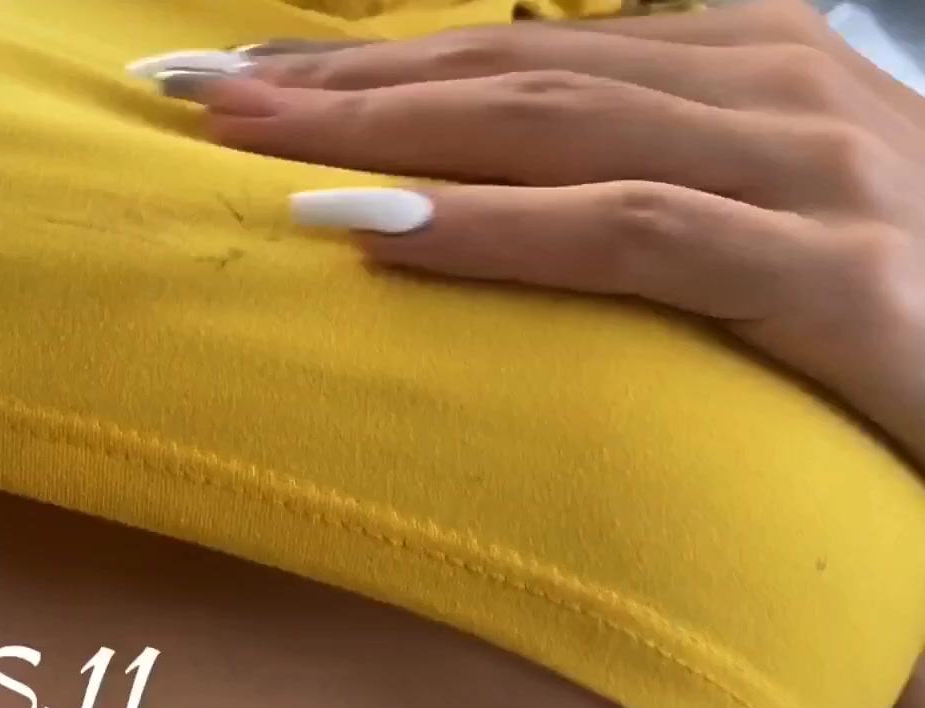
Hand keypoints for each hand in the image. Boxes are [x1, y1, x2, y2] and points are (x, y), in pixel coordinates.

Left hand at [176, 0, 924, 465]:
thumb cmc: (876, 320)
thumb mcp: (756, 216)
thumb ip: (643, 175)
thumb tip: (472, 179)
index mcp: (751, 62)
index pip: (524, 43)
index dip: (370, 58)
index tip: (237, 79)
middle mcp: (778, 89)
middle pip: (516, 67)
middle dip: (343, 80)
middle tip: (195, 98)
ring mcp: (811, 173)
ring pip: (559, 126)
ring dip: (387, 132)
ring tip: (249, 152)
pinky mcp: (835, 276)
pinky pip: (635, 235)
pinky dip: (498, 229)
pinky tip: (377, 234)